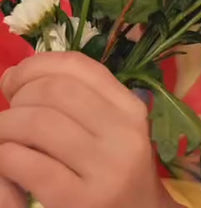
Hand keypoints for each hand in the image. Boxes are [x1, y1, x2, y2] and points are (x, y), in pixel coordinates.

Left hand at [0, 53, 178, 207]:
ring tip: (4, 137)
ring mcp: (105, 169)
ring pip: (38, 122)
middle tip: (10, 116)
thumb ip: (76, 101)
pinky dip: (6, 156)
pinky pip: (28, 163)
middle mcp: (123, 134)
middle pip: (55, 89)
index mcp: (130, 109)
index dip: (36, 65)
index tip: (14, 79)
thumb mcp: (110, 131)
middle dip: (19, 95)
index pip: (77, 66)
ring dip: (7, 125)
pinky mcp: (81, 202)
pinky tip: (7, 162)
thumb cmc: (113, 176)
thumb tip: (13, 75)